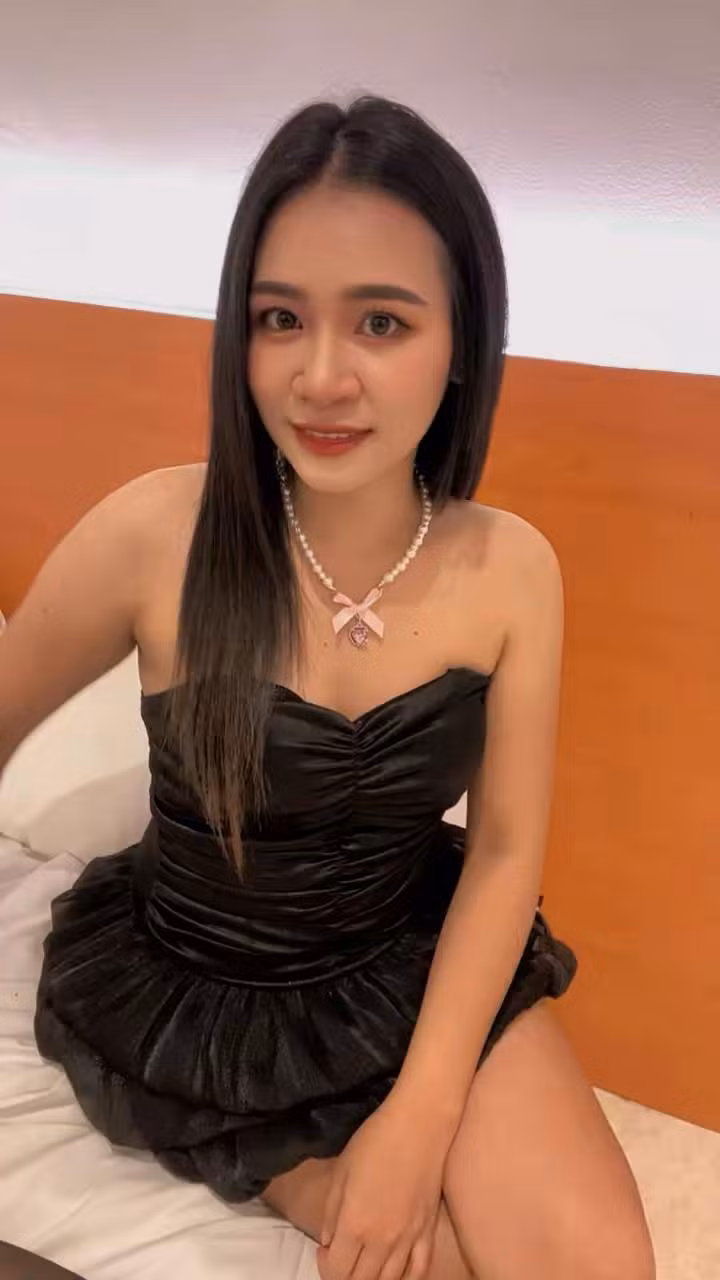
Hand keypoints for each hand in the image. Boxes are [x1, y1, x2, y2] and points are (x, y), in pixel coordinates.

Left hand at [316, 1089, 448, 1279]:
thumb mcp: (341, 1172)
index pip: (336, 1270)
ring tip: (364, 1265)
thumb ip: (331, 1213)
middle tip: (341, 1257)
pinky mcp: (429, 1232)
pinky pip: (419, 1271)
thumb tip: (328, 1241)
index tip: (324, 1248)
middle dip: (345, 1276)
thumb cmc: (375, 1140)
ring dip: (372, 1279)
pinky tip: (397, 1273)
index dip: (324, 1266)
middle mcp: (382, 1241)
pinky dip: (405, 1279)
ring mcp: (409, 1240)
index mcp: (355, 1225)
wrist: (419, 1124)